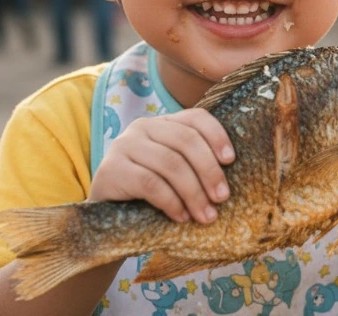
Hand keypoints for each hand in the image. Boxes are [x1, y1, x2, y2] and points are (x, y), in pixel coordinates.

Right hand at [88, 108, 234, 224]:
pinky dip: (171, 201)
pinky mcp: (111, 169)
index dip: (217, 136)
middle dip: (209, 171)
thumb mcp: (174, 174)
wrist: (106, 221)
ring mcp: (124, 146)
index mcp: (163, 123)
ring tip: (206, 216)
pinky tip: (181, 217)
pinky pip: (150, 183)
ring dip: (194, 193)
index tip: (231, 161)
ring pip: (171, 163)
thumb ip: (194, 164)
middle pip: (186, 140)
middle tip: (222, 198)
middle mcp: (142, 127)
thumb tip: (231, 174)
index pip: (196, 117)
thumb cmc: (149, 197)